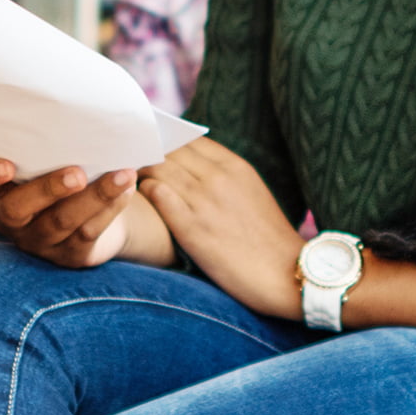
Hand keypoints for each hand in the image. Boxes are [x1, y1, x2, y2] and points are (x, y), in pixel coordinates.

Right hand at [0, 160, 134, 267]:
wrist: (96, 215)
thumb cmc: (64, 173)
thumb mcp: (49, 162)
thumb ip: (48, 148)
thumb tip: (76, 112)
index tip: (5, 165)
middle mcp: (13, 220)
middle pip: (18, 209)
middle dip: (47, 189)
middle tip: (76, 173)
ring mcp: (40, 241)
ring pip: (62, 222)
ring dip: (94, 196)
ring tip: (122, 175)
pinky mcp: (71, 255)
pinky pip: (89, 232)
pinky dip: (111, 207)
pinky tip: (127, 189)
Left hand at [138, 138, 304, 318]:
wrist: (286, 274)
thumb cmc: (267, 240)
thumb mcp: (251, 194)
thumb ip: (224, 176)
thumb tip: (194, 167)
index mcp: (235, 166)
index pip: (189, 140)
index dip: (167, 142)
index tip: (152, 148)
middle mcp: (219, 177)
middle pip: (170, 150)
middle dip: (149, 152)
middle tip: (131, 160)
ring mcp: (204, 201)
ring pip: (159, 168)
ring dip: (142, 170)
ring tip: (129, 177)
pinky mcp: (192, 227)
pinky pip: (158, 194)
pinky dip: (146, 191)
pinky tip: (141, 197)